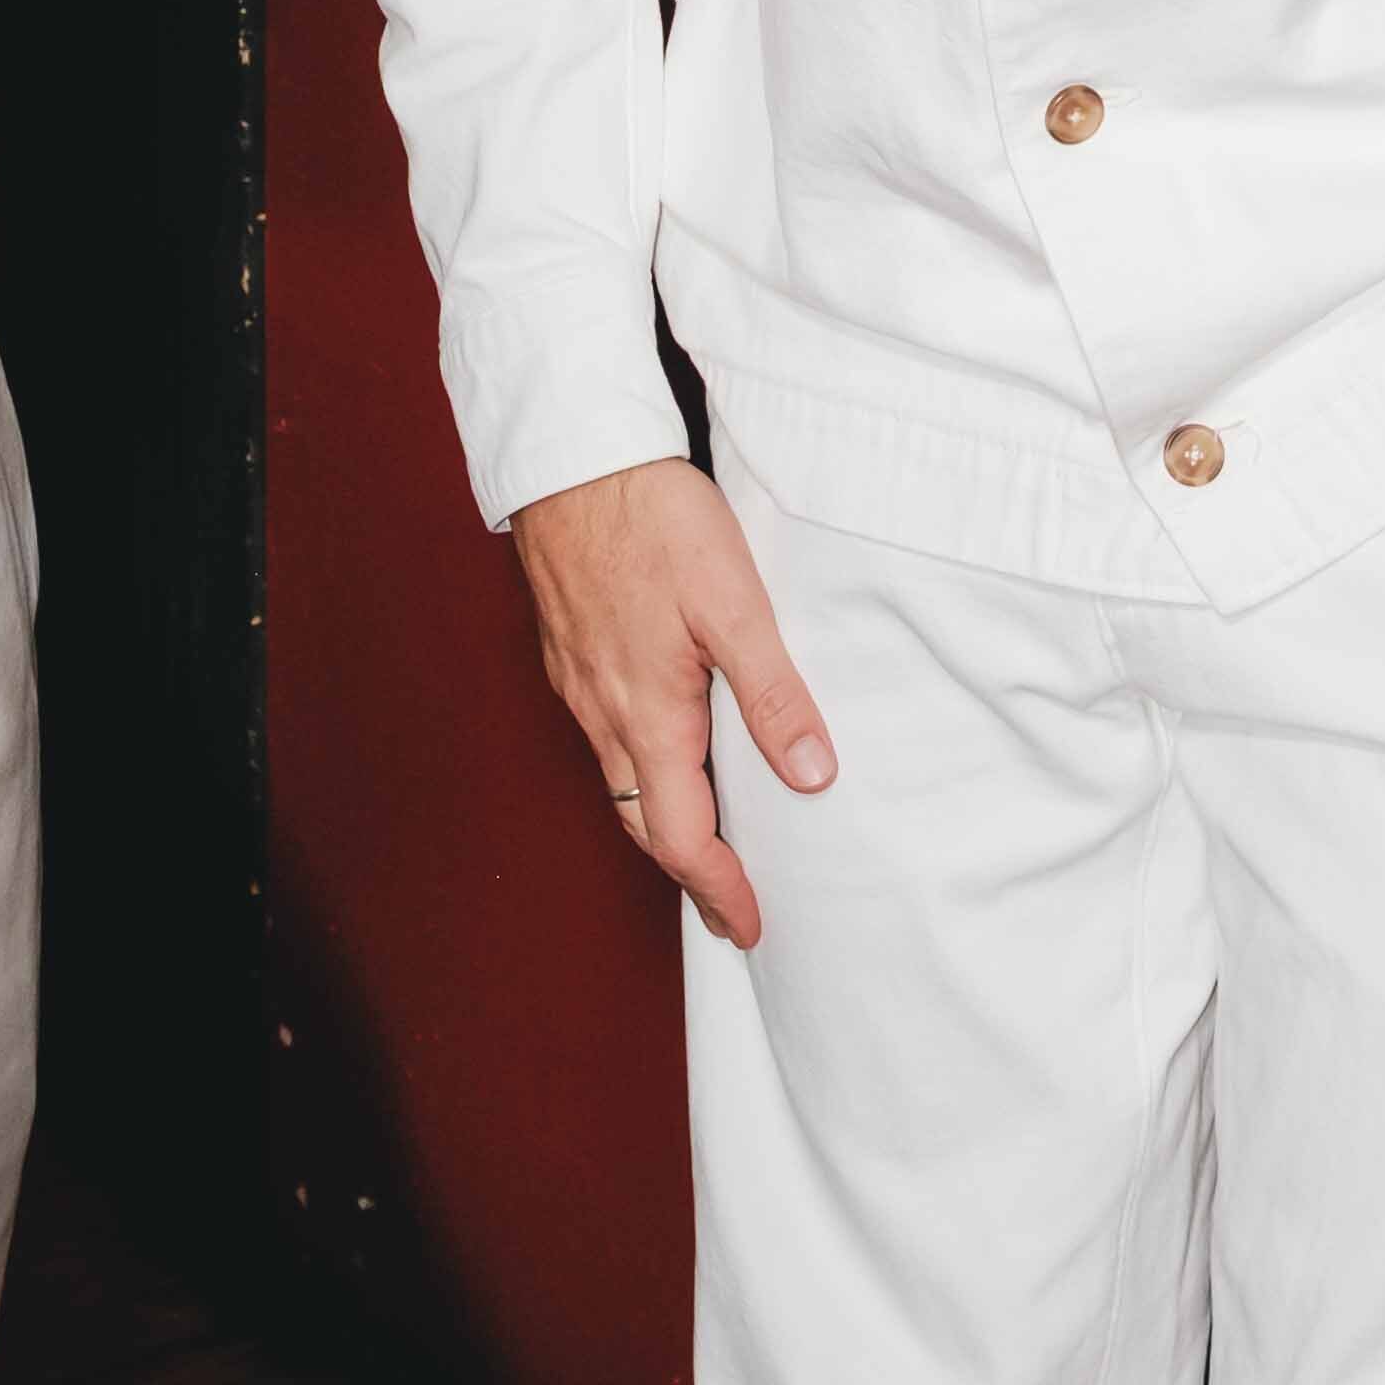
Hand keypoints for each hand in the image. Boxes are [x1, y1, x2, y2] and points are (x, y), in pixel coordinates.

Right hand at [509, 459, 832, 952]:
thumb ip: (773, 695)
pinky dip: (642, 770)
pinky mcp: (572, 652)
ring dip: (664, 822)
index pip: (679, 837)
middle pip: (644, 821)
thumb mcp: (734, 606)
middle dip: (689, 871)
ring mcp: (581, 684)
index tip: (749, 925)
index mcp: (648, 715)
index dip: (717, 888)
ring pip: (621, 780)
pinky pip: (606, 737)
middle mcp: (604, 713)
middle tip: (731, 904)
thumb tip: (811, 777)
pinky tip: (668, 748)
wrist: (572, 459)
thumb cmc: (653, 522)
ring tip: (709, 840)